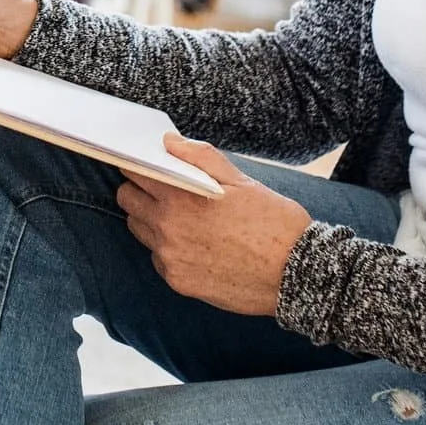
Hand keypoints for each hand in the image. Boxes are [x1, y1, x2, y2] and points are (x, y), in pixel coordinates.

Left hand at [115, 136, 313, 315]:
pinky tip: (196, 245)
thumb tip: (170, 141)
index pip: (134, 174)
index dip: (137, 165)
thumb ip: (200, 156)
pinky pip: (159, 259)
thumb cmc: (274, 223)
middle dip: (139, 190)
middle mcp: (168, 229)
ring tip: (182, 218)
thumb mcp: (242, 181)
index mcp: (181, 199)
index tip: (143, 164)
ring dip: (151, 220)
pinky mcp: (180, 283)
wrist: (297, 274)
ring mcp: (171, 259)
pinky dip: (169, 249)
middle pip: (128, 201)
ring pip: (140, 230)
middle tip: (162, 190)